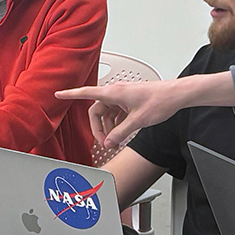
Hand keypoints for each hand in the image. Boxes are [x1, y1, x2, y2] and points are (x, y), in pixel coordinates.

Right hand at [57, 73, 229, 152]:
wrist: (176, 95)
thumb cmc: (160, 101)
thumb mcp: (138, 122)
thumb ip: (120, 133)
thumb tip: (108, 142)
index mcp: (114, 92)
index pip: (86, 93)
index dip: (70, 94)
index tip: (58, 94)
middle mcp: (117, 92)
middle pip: (97, 111)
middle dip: (98, 127)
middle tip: (105, 142)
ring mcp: (124, 96)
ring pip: (107, 113)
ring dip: (109, 127)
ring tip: (116, 141)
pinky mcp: (130, 100)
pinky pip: (117, 113)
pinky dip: (118, 124)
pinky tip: (124, 133)